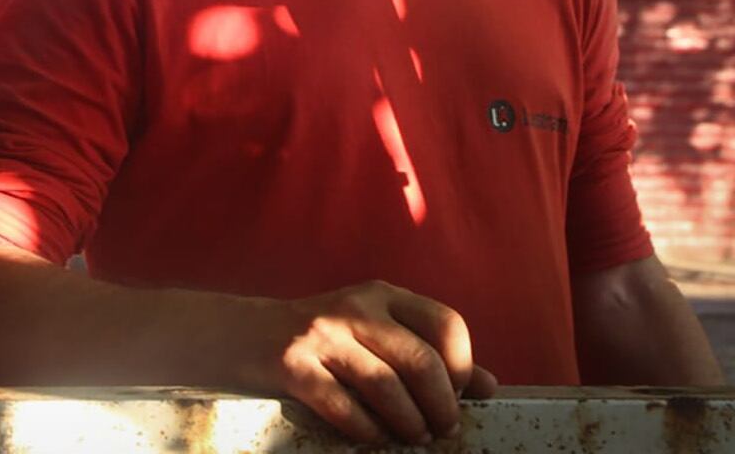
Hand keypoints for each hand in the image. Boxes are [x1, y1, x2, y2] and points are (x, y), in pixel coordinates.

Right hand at [258, 280, 496, 444]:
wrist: (245, 335)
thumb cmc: (323, 340)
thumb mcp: (376, 332)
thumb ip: (429, 352)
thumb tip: (489, 386)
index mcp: (383, 295)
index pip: (446, 323)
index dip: (463, 365)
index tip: (459, 394)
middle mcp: (355, 308)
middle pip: (420, 360)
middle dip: (442, 405)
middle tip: (444, 428)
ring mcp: (321, 334)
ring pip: (385, 385)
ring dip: (409, 422)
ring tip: (415, 437)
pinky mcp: (293, 364)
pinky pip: (343, 406)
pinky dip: (367, 430)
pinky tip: (375, 438)